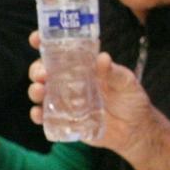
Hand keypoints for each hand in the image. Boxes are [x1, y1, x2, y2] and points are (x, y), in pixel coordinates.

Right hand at [22, 33, 154, 156]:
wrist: (135, 130)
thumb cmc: (131, 100)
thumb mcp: (126, 82)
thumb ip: (114, 72)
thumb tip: (102, 57)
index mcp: (82, 67)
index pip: (59, 51)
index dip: (44, 43)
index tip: (36, 39)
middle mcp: (69, 82)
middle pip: (44, 71)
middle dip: (37, 70)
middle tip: (42, 74)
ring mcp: (65, 101)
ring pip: (41, 93)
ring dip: (35, 91)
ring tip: (39, 92)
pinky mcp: (65, 120)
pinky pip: (45, 117)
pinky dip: (37, 115)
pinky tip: (38, 114)